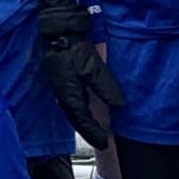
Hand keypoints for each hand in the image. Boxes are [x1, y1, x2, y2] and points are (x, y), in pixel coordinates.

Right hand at [39, 32, 122, 149]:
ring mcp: (61, 90)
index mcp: (69, 95)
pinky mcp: (62, 84)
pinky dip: (81, 113)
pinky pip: (72, 105)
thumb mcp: (93, 68)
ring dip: (84, 124)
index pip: (83, 121)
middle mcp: (63, 97)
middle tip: (102, 142)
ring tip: (96, 131)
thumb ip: (106, 87)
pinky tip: (87, 112)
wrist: (58, 34)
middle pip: (77, 121)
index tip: (104, 143)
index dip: (94, 133)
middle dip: (89, 132)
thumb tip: (119, 105)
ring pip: (74, 113)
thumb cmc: (73, 50)